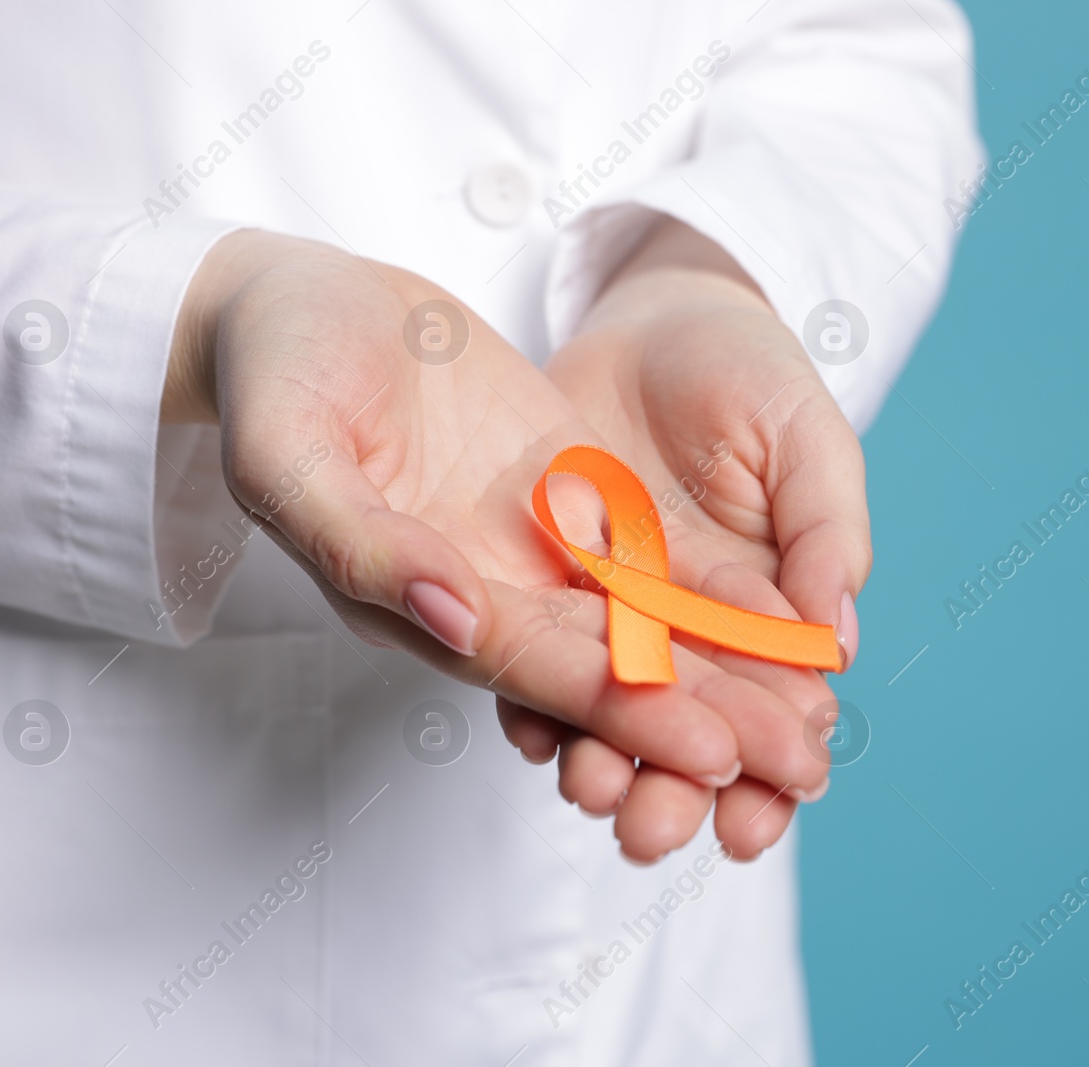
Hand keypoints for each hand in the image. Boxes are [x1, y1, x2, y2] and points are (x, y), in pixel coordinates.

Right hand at [163, 230, 832, 853]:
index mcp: (415, 600)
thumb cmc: (272, 371)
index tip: (717, 751)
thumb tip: (451, 611)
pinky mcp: (562, 492)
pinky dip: (712, 586)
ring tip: (816, 709)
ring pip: (640, 620)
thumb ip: (357, 540)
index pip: (537, 670)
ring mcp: (526, 544)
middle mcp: (484, 589)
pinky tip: (786, 611)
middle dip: (704, 715)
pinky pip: (647, 549)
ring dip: (725, 667)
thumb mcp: (288, 453)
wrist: (295, 305)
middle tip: (802, 763)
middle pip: (607, 666)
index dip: (627, 711)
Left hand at [500, 218, 872, 861]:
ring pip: (611, 705)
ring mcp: (617, 609)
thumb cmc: (754, 373)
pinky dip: (534, 695)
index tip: (759, 820)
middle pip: (687, 728)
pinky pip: (537, 649)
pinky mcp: (545, 579)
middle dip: (675, 789)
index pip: (776, 711)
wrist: (656, 313)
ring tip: (593, 792)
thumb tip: (835, 646)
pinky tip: (529, 730)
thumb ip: (823, 534)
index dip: (770, 770)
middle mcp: (690, 627)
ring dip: (603, 760)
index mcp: (768, 610)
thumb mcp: (807, 440)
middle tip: (654, 832)